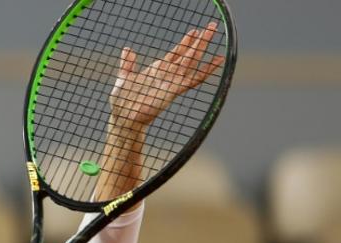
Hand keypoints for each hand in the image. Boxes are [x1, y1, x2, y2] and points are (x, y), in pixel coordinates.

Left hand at [109, 22, 224, 127]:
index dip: (185, 43)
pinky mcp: (175, 90)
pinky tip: (218, 60)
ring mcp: (172, 82)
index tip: (194, 32)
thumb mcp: (124, 78)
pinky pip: (194, 79)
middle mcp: (167, 75)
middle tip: (211, 26)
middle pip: (187, 54)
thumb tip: (127, 50)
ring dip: (202, 46)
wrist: (123, 117)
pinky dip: (207, 69)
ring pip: (192, 61)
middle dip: (199, 41)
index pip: (175, 53)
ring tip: (212, 32)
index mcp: (157, 70)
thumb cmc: (123, 101)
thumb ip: (128, 64)